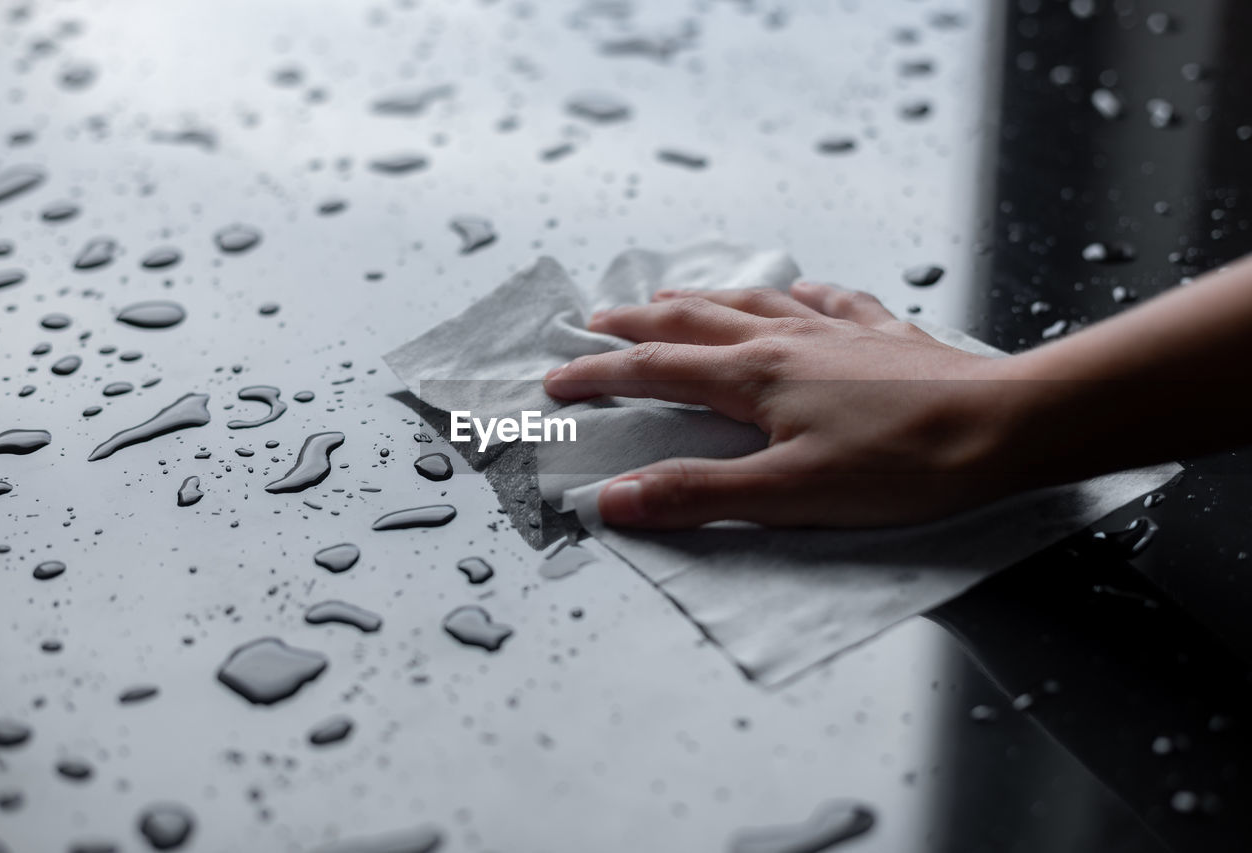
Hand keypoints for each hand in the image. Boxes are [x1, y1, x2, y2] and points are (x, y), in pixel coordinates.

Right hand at [543, 283, 1023, 528]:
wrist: (1004, 428)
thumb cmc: (905, 464)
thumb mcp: (788, 495)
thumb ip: (697, 496)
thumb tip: (616, 498)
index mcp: (755, 377)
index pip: (654, 371)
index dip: (598, 376)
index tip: (557, 382)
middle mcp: (788, 340)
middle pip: (692, 321)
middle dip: (635, 324)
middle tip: (594, 322)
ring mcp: (836, 332)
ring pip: (752, 301)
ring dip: (703, 298)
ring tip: (672, 295)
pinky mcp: (883, 335)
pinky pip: (829, 300)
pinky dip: (798, 293)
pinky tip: (798, 291)